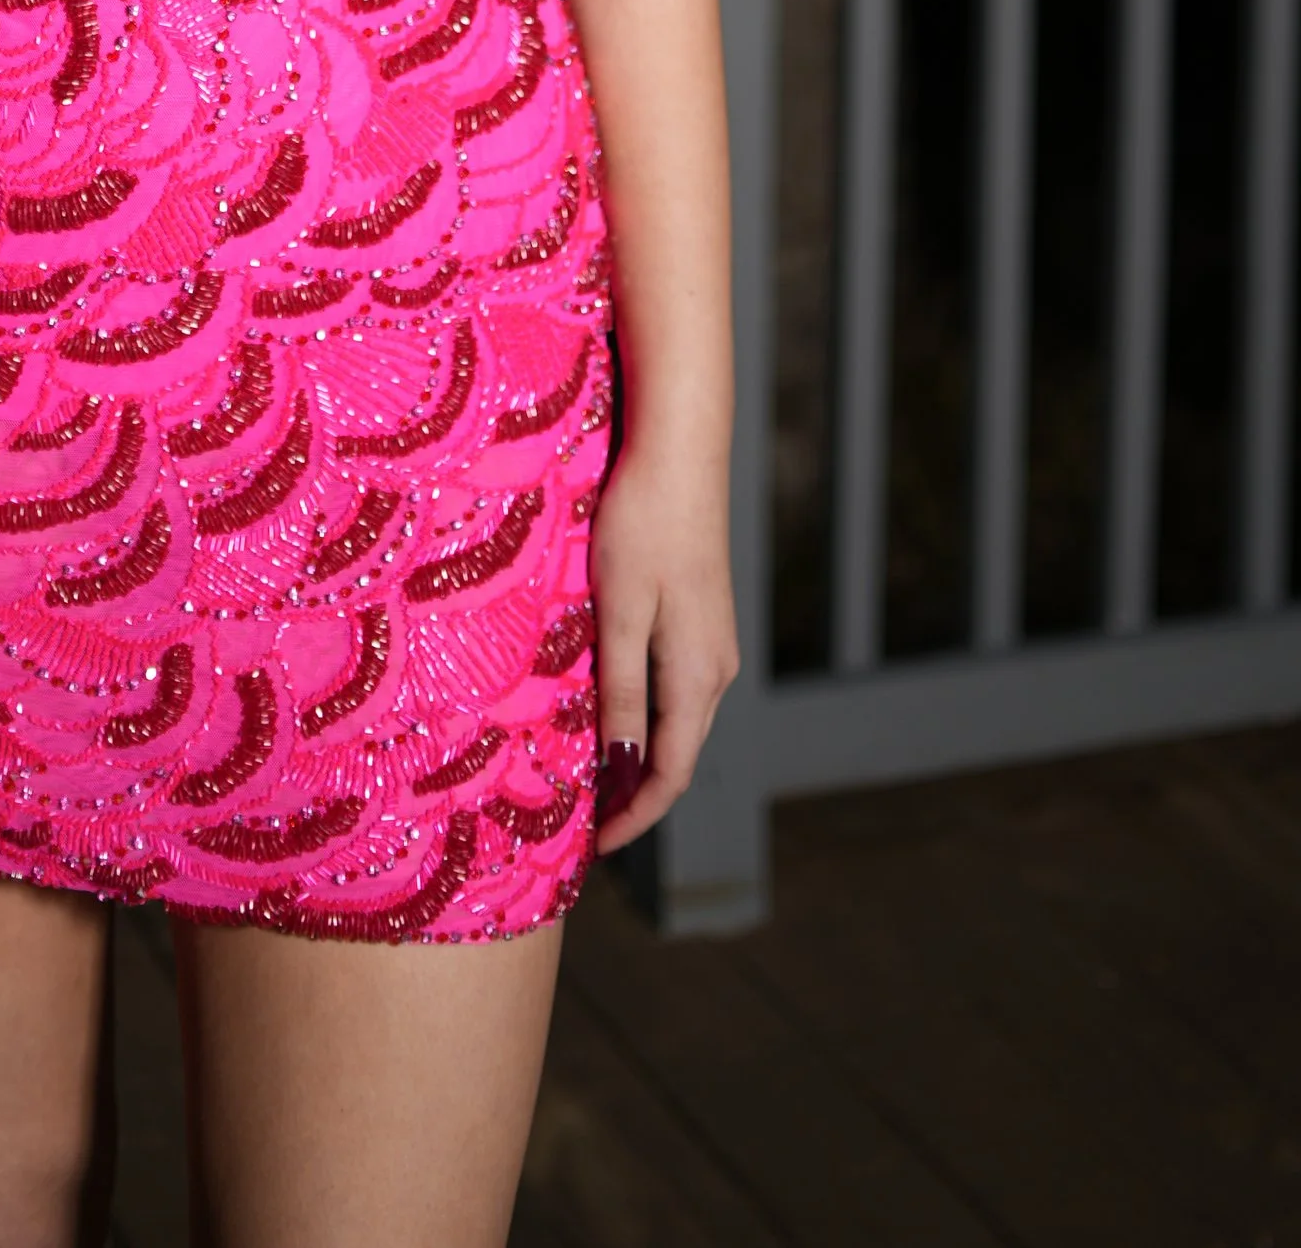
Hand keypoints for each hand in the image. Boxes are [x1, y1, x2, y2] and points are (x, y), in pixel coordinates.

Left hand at [587, 438, 740, 856]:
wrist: (681, 451)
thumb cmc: (643, 526)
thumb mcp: (622, 613)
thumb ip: (625, 692)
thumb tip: (626, 768)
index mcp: (700, 675)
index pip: (669, 773)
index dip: (634, 817)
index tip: (594, 848)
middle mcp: (717, 668)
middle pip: (678, 753)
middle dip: (635, 795)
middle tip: (583, 823)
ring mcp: (714, 642)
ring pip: (677, 721)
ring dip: (639, 755)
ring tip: (590, 776)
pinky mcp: (702, 617)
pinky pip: (675, 686)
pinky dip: (645, 715)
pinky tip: (612, 712)